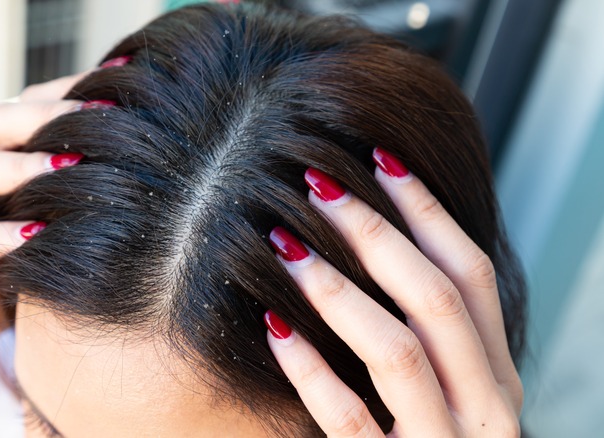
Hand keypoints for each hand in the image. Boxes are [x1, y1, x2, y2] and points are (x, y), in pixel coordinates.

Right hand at [0, 71, 92, 378]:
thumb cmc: (1, 282)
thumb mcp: (42, 236)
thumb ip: (70, 207)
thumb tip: (143, 185)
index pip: (26, 111)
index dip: (67, 94)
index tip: (118, 86)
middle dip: (46, 114)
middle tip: (97, 116)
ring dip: (21, 165)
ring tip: (69, 165)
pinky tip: (34, 235)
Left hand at [263, 149, 521, 436]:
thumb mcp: (452, 394)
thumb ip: (435, 338)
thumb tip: (385, 245)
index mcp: (497, 377)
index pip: (471, 275)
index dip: (427, 211)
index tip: (379, 158)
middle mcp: (488, 408)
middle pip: (437, 299)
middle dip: (377, 233)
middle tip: (317, 184)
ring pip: (399, 351)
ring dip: (338, 291)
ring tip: (286, 244)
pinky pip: (351, 421)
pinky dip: (312, 370)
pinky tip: (272, 328)